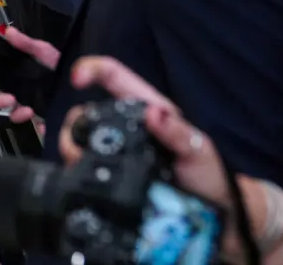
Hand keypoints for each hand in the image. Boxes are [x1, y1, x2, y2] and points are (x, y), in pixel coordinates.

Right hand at [0, 27, 59, 123]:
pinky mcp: (35, 116)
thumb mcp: (44, 51)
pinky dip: (22, 115)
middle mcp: (19, 87)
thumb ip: (27, 43)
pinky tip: (28, 110)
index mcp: (18, 71)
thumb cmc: (62, 67)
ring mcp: (26, 102)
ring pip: (5, 106)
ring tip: (10, 99)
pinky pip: (22, 118)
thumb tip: (9, 32)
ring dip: (2, 102)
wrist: (84, 89)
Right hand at [60, 57, 229, 209]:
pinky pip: (81, 168)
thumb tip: (153, 113)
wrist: (210, 214)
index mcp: (145, 109)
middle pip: (83, 113)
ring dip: (72, 152)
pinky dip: (75, 172)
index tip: (77, 79)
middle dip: (72, 128)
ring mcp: (113, 151)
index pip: (113, 76)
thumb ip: (177, 132)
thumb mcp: (199, 151)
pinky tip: (82, 180)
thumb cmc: (207, 174)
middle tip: (77, 151)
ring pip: (76, 140)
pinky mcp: (107, 176)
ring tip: (82, 169)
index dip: (91, 68)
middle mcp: (123, 126)